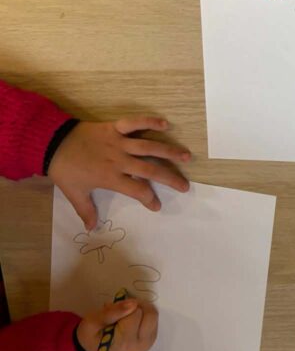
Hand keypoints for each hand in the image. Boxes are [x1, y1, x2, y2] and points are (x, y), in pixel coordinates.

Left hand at [48, 117, 190, 229]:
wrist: (51, 142)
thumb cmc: (65, 169)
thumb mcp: (74, 193)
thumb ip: (85, 210)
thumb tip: (91, 229)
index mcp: (111, 177)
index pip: (137, 190)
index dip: (149, 199)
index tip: (156, 206)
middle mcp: (120, 160)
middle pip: (151, 170)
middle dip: (170, 178)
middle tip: (185, 185)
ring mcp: (119, 142)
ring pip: (150, 147)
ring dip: (170, 151)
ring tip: (187, 156)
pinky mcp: (115, 127)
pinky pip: (135, 123)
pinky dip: (150, 122)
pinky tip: (165, 124)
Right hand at [76, 297, 157, 350]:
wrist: (96, 349)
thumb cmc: (93, 335)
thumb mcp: (92, 322)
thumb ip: (111, 312)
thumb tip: (133, 304)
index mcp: (125, 342)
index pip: (136, 313)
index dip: (125, 307)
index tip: (113, 310)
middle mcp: (140, 344)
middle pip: (150, 314)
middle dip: (137, 306)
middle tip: (121, 308)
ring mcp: (148, 343)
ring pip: (153, 314)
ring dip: (141, 309)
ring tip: (125, 314)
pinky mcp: (152, 339)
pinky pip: (154, 319)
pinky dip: (143, 315)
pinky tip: (131, 319)